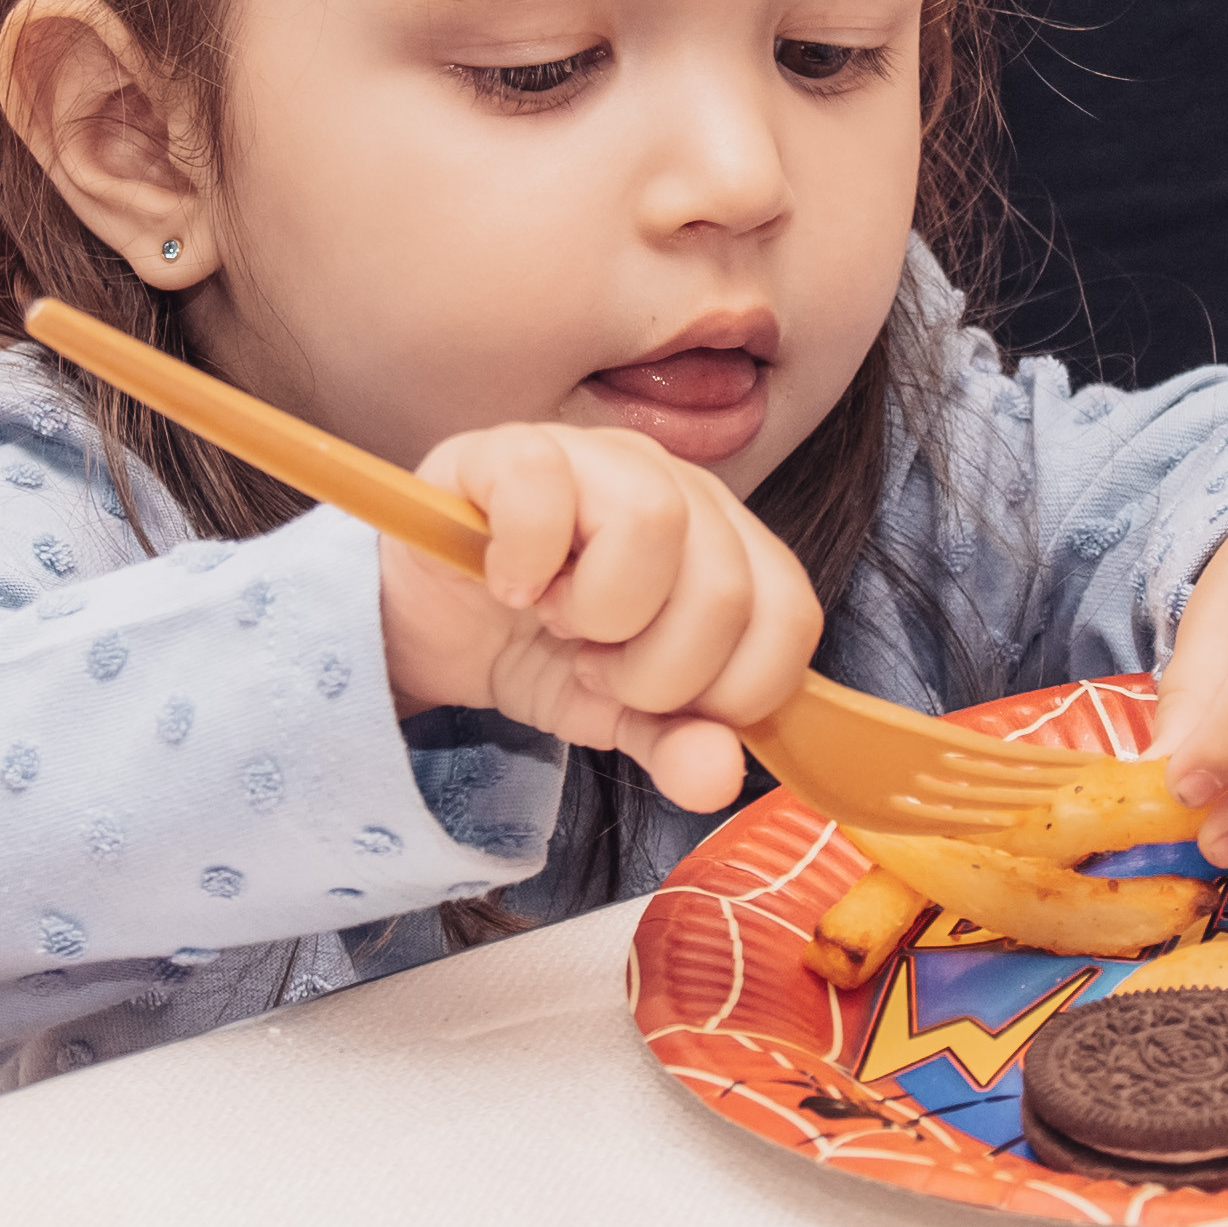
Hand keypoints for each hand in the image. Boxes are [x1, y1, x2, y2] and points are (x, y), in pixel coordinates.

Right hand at [377, 423, 822, 810]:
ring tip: (558, 622)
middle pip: (724, 587)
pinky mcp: (512, 450)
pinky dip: (525, 559)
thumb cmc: (541, 650)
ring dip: (598, 610)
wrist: (436, 623)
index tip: (658, 701)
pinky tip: (507, 585)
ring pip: (654, 521)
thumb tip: (718, 776)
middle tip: (596, 667)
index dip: (729, 689)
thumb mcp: (618, 717)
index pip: (790, 616)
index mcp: (727, 546)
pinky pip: (546, 489)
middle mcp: (679, 486)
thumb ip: (677, 744)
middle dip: (655, 671)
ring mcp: (599, 456)